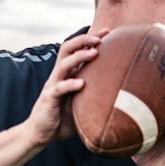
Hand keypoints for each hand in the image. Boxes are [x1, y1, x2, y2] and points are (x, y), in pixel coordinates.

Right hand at [26, 29, 107, 147]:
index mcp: (68, 74)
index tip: (108, 32)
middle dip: (84, 40)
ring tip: (94, 52)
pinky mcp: (49, 98)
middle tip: (100, 38)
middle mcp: (59, 75)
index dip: (91, 39)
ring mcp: (53, 85)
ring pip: (64, 64)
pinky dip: (70, 84)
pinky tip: (81, 84)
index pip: (77, 50)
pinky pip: (59, 88)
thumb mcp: (83, 104)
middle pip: (68, 49)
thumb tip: (123, 98)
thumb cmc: (64, 118)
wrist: (41, 133)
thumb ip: (96, 97)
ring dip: (79, 56)